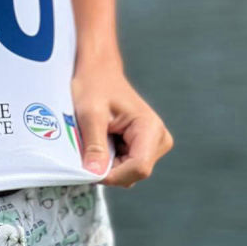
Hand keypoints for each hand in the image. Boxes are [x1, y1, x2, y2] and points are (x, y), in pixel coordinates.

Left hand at [71, 55, 173, 187]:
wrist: (98, 71)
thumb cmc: (94, 84)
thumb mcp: (90, 113)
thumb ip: (94, 145)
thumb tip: (95, 174)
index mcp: (150, 128)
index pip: (138, 168)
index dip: (112, 174)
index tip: (89, 168)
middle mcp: (158, 138)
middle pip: (134, 174)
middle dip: (108, 169)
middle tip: (87, 150)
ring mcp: (153, 144)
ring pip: (129, 173)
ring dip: (107, 164)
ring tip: (95, 140)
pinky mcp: (143, 147)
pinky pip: (125, 166)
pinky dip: (109, 159)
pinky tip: (101, 141)